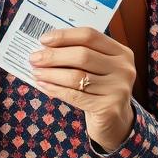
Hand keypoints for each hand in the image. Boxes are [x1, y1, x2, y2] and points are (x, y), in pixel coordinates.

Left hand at [30, 27, 136, 152]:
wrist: (114, 121)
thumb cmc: (98, 88)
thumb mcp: (95, 67)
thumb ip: (76, 54)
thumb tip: (44, 47)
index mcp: (121, 53)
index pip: (90, 36)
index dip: (64, 36)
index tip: (43, 39)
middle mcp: (124, 69)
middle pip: (82, 55)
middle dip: (53, 56)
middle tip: (34, 58)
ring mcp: (119, 89)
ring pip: (76, 76)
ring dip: (51, 74)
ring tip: (36, 72)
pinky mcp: (109, 108)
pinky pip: (75, 95)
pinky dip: (56, 89)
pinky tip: (44, 86)